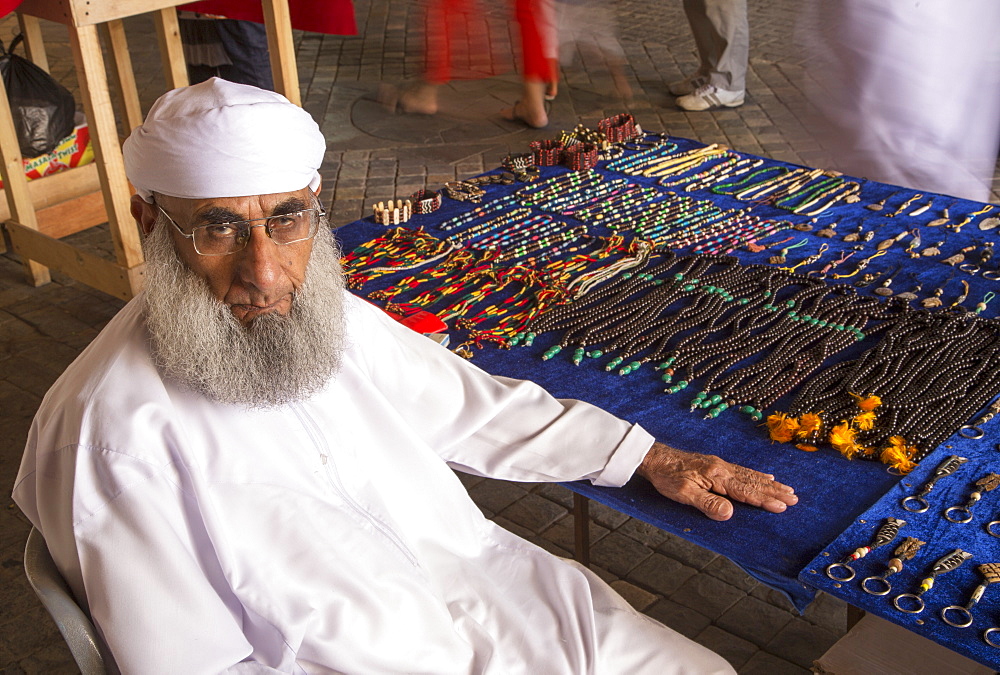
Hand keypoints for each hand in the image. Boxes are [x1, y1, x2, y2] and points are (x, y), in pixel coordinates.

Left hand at [635, 442, 796, 520]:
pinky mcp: (715, 465)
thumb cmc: (667, 476)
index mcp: (717, 475)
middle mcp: (722, 468)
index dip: (764, 500)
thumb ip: (707, 503)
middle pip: (753, 482)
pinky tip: (764, 476)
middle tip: (794, 498)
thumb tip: (730, 513)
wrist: (655, 457)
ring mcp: (719, 465)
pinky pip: (742, 470)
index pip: (745, 491)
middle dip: (774, 491)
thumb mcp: (684, 493)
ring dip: (769, 483)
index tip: (783, 506)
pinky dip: (756, 474)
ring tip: (786, 489)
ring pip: (750, 475)